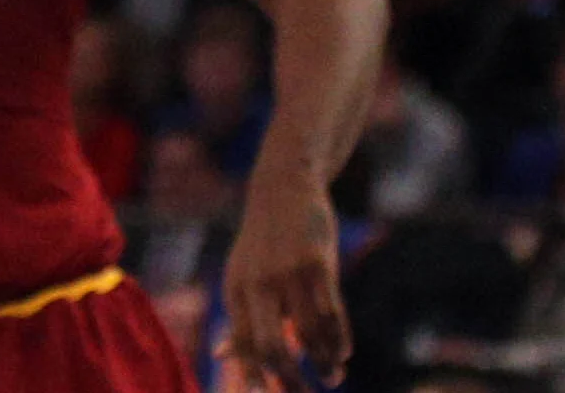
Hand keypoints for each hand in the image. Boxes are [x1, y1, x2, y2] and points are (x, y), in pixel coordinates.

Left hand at [220, 169, 350, 392]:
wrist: (283, 189)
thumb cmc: (262, 244)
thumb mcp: (241, 277)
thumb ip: (238, 319)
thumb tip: (221, 357)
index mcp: (236, 291)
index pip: (244, 344)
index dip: (254, 375)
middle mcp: (258, 285)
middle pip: (272, 346)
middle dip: (290, 379)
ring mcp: (288, 274)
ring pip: (308, 332)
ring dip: (323, 362)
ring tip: (333, 378)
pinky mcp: (317, 263)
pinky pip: (332, 310)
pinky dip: (339, 337)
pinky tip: (343, 353)